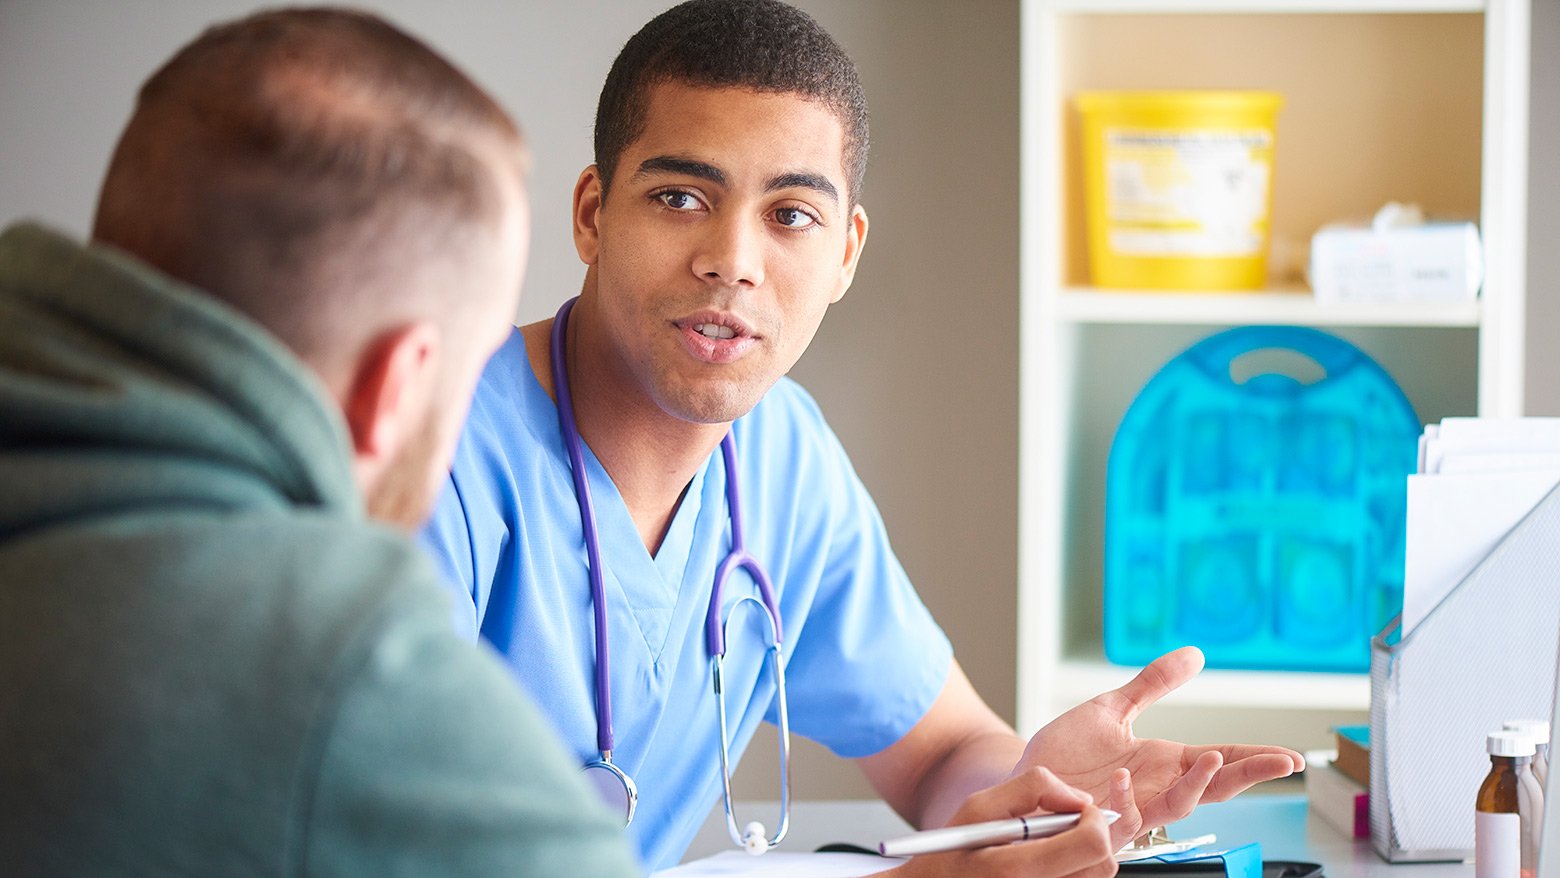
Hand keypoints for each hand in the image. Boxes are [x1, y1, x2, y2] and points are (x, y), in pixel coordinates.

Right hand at [884, 767, 1117, 877]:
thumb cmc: (951, 852)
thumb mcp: (978, 807)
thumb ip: (1032, 788)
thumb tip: (1080, 798)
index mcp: (1015, 870)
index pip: (1092, 844)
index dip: (1095, 820)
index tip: (1080, 811)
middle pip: (1104, 866)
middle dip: (1096, 837)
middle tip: (1071, 826)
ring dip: (1086, 856)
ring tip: (1052, 847)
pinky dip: (1074, 871)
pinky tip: (1049, 865)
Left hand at [1017, 647, 1303, 847]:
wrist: (1024, 777)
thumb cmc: (1067, 752)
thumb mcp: (1112, 708)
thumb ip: (1152, 685)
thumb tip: (1194, 655)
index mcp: (1163, 764)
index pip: (1220, 761)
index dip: (1256, 760)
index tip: (1293, 757)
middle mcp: (1154, 790)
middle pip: (1213, 787)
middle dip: (1249, 775)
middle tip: (1281, 763)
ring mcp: (1130, 809)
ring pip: (1177, 807)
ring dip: (1198, 786)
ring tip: (1214, 759)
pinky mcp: (1099, 821)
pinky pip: (1121, 819)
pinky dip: (1126, 800)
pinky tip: (1125, 778)